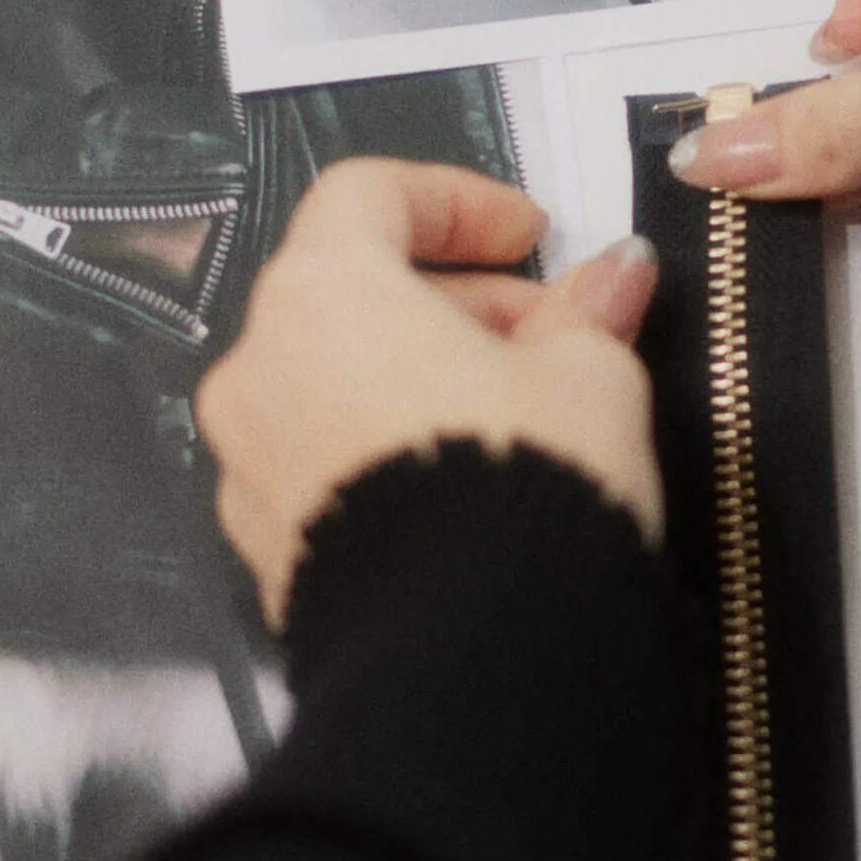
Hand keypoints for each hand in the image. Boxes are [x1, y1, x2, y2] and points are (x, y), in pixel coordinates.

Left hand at [196, 159, 661, 628]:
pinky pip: (324, 460)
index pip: (368, 196)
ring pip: (333, 380)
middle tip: (551, 333)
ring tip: (520, 414)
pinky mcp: (263, 549)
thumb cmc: (526, 483)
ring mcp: (247, 466)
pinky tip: (469, 484)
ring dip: (419, 374)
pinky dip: (386, 445)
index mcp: (322, 295)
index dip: (458, 201)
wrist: (470, 664)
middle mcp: (257, 369)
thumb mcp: (591, 377)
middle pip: (348, 291)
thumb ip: (589, 313)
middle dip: (456, 301)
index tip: (531, 236)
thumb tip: (614, 274)